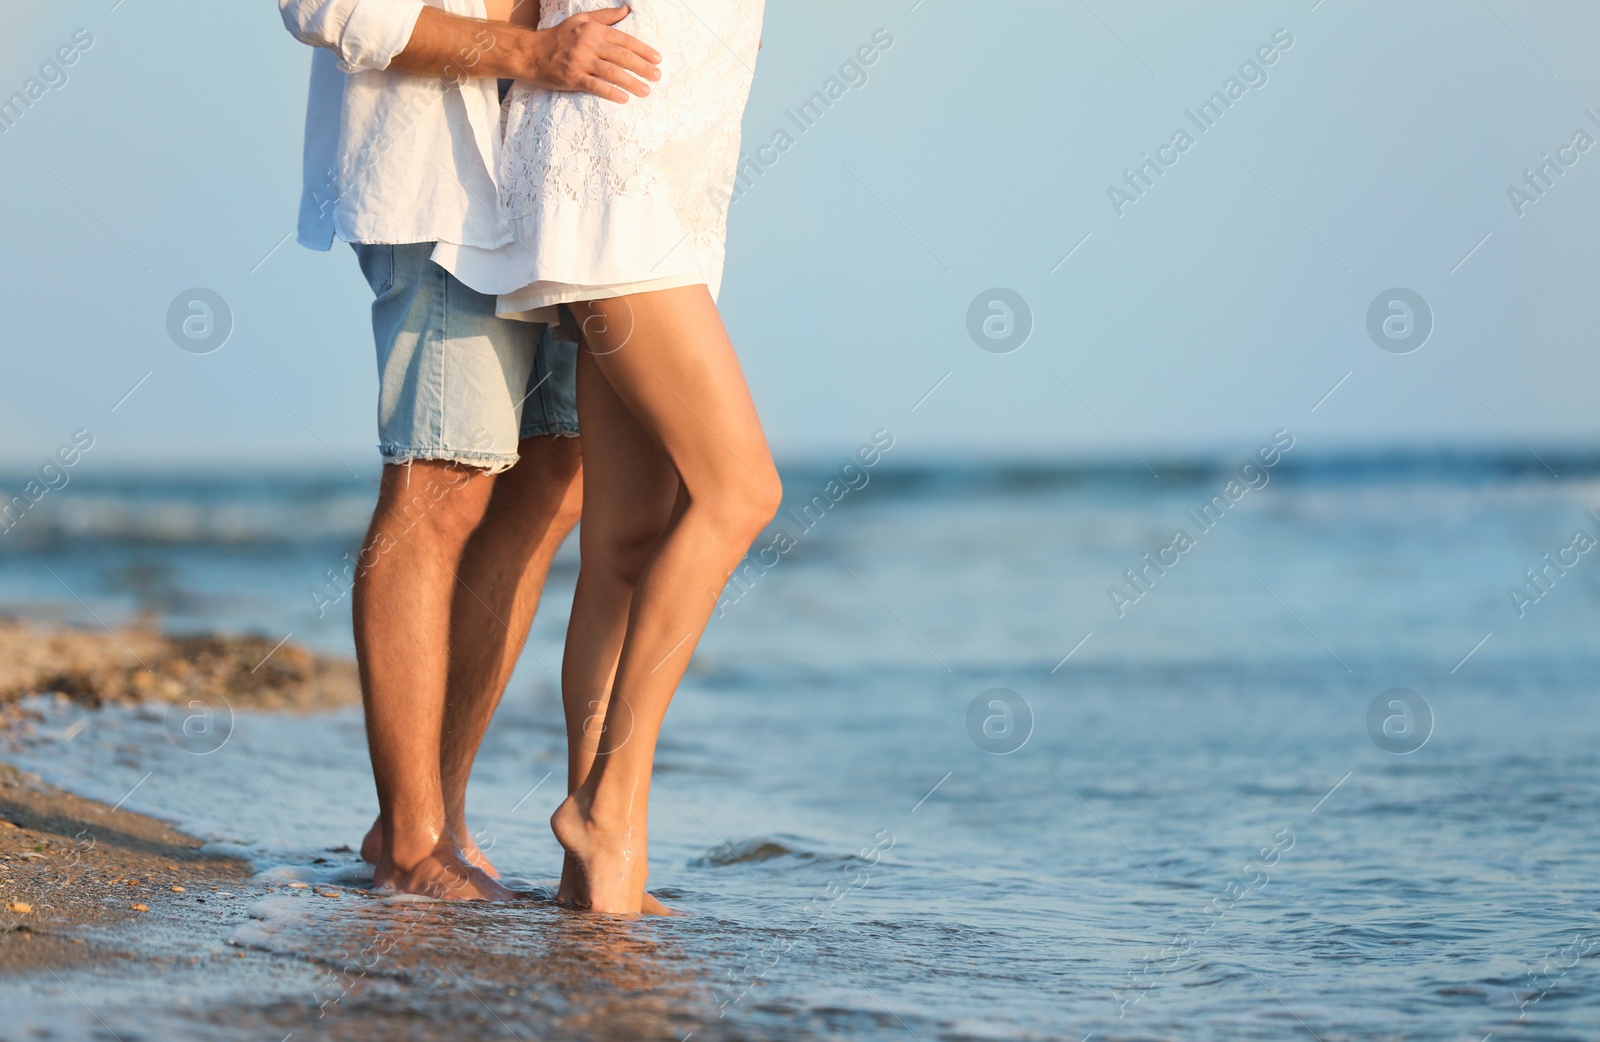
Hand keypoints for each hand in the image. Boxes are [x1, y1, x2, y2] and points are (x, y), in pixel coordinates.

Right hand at [518, 6, 661, 102]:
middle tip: (658, 76)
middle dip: (643, 67)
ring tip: (646, 91)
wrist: (530, 53)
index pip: (624, 39)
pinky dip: (611, 93)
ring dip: (632, 82)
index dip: (643, 50)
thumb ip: (605, 16)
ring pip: (612, 72)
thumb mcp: (580, 20)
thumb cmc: (558, 37)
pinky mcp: (572, 78)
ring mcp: (580, 61)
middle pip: (622, 56)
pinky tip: (624, 99)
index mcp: (593, 30)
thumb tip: (626, 10)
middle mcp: (588, 44)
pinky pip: (595, 86)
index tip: (657, 59)